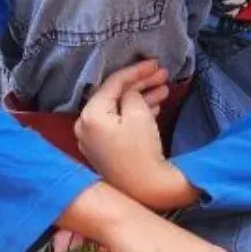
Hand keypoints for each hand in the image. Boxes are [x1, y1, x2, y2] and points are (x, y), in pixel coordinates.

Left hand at [76, 60, 197, 209]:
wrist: (146, 188)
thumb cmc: (141, 149)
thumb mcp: (138, 113)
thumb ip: (132, 95)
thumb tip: (130, 94)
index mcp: (90, 115)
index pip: (112, 84)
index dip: (136, 71)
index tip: (155, 63)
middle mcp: (85, 126)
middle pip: (114, 96)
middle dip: (140, 84)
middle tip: (162, 74)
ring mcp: (94, 140)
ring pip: (119, 110)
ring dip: (141, 98)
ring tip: (164, 89)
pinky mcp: (105, 150)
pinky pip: (119, 124)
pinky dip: (136, 113)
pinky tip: (155, 106)